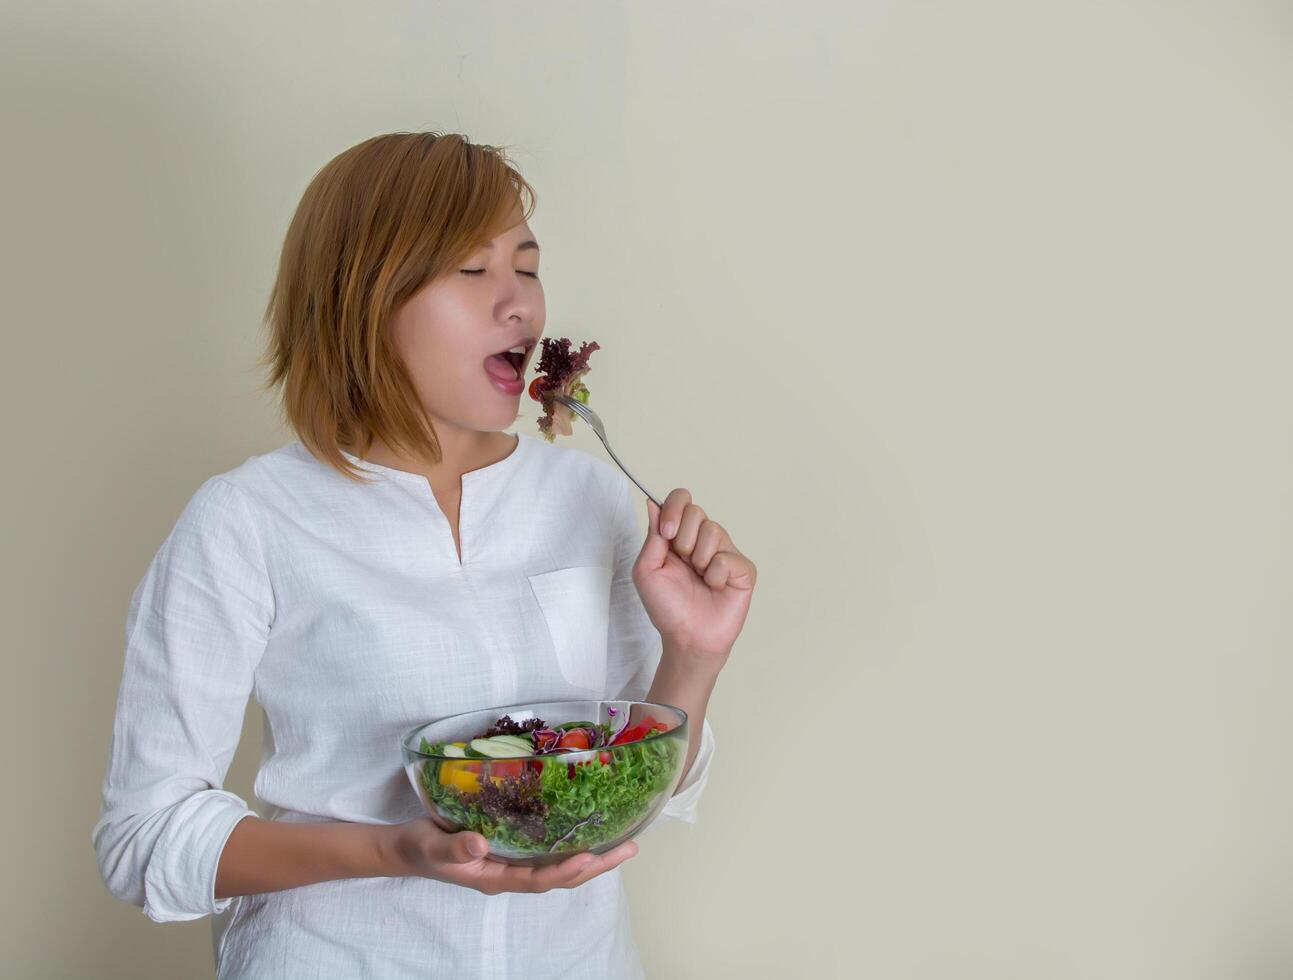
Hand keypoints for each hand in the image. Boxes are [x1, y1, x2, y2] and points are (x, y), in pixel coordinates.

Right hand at [380, 817, 637, 894]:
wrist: (408, 848)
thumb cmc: (420, 847)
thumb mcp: (432, 845)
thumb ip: (455, 846)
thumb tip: (482, 845)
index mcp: (495, 877)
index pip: (538, 879)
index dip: (564, 871)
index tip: (589, 858)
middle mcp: (511, 873)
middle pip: (561, 875)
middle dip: (595, 864)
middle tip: (629, 848)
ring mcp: (514, 863)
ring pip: (560, 864)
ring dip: (592, 856)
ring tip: (624, 842)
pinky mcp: (513, 849)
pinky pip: (549, 852)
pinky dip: (572, 844)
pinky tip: (590, 831)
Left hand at [633, 488, 757, 667]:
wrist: (686, 637)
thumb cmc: (666, 607)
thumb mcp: (646, 569)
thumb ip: (652, 535)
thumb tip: (652, 502)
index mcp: (679, 536)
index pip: (681, 500)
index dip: (674, 508)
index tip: (667, 532)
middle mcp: (703, 540)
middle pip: (697, 511)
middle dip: (683, 539)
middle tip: (683, 563)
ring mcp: (725, 552)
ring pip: (713, 530)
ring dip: (698, 559)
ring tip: (699, 578)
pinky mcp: (743, 569)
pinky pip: (728, 557)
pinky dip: (715, 575)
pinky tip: (714, 587)